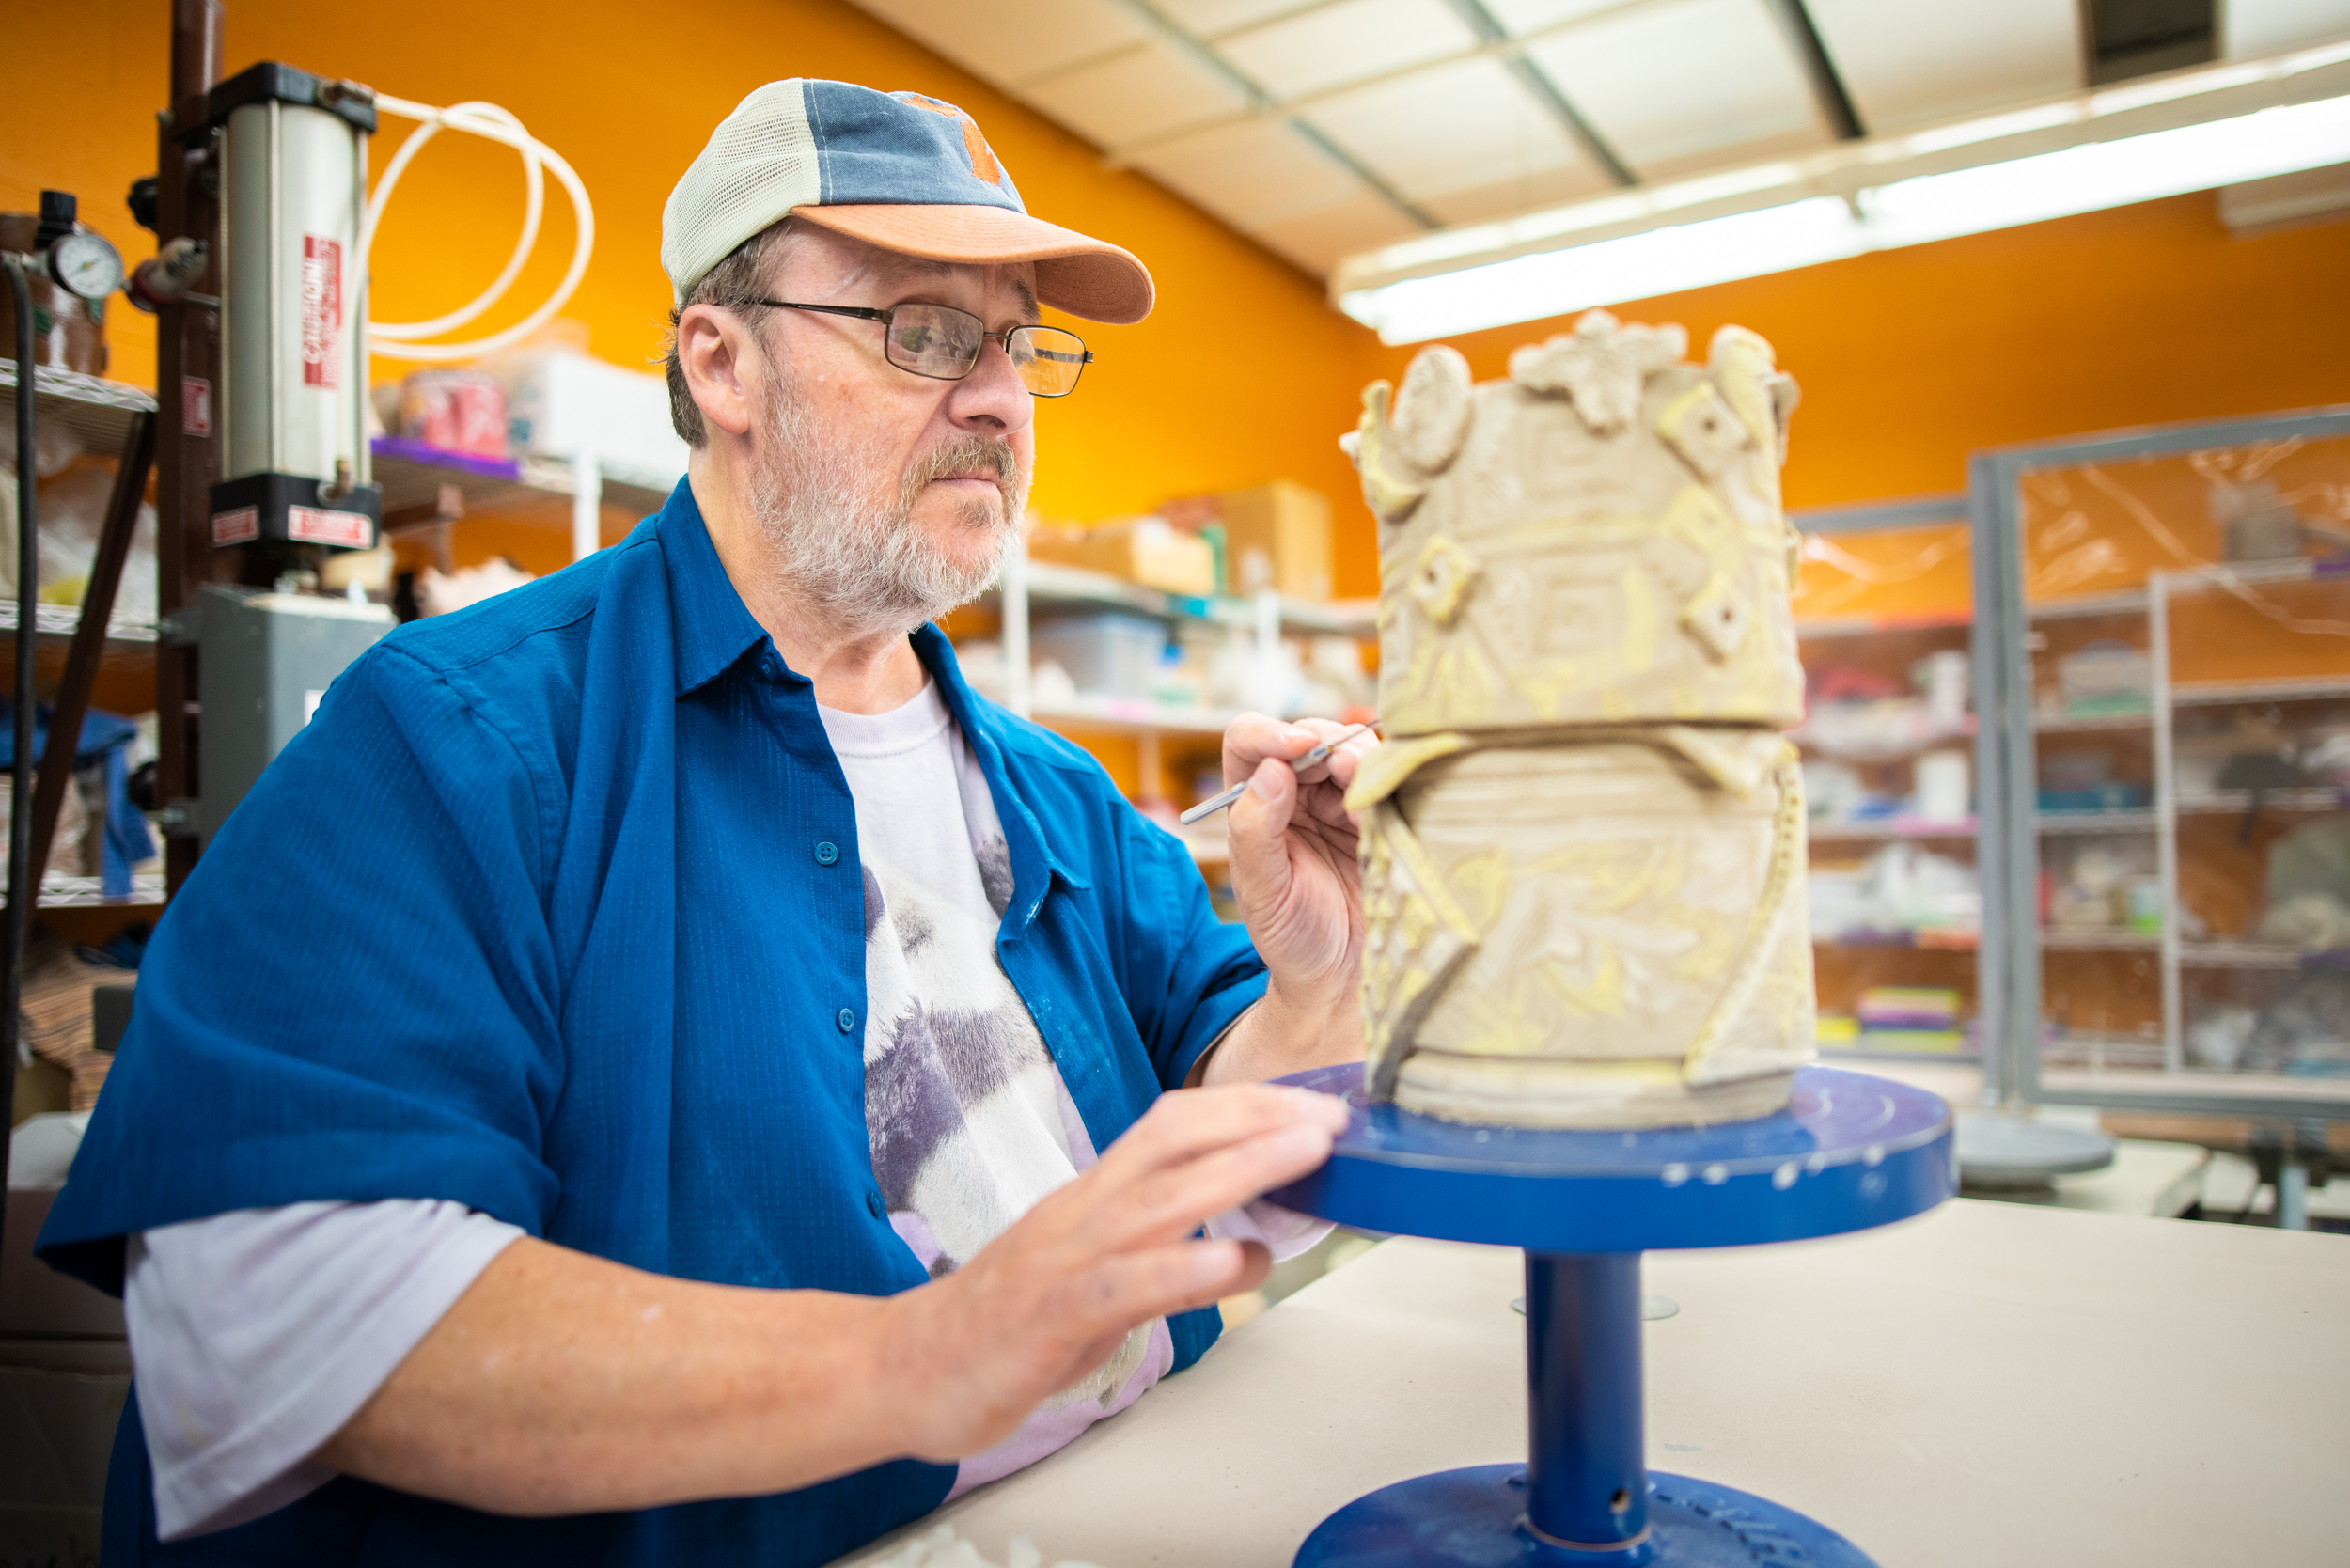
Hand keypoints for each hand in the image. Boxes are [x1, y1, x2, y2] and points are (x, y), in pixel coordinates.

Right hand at [875, 1083, 1348, 1460]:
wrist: (905, 1367)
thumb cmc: (1003, 1322)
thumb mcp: (1093, 1272)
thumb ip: (1161, 1252)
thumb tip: (1242, 1245)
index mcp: (1092, 1195)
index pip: (1171, 1126)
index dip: (1242, 1107)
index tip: (1306, 1104)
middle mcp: (1083, 1211)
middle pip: (1177, 1144)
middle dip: (1260, 1125)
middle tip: (1330, 1120)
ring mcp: (1066, 1257)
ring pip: (1162, 1198)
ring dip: (1241, 1170)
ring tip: (1305, 1157)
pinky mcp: (1052, 1312)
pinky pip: (1125, 1283)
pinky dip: (1183, 1267)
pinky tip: (1235, 1259)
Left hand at [1221, 713, 1373, 1023]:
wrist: (1346, 975)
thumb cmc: (1293, 938)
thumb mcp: (1264, 892)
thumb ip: (1257, 832)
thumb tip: (1271, 770)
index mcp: (1254, 804)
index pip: (1248, 742)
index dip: (1269, 733)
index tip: (1297, 747)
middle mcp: (1294, 793)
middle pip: (1307, 735)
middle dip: (1326, 742)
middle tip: (1347, 768)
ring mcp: (1339, 801)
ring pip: (1351, 750)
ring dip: (1362, 759)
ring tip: (1369, 790)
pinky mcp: (1380, 814)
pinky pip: (1387, 779)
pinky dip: (1391, 779)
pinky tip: (1393, 804)